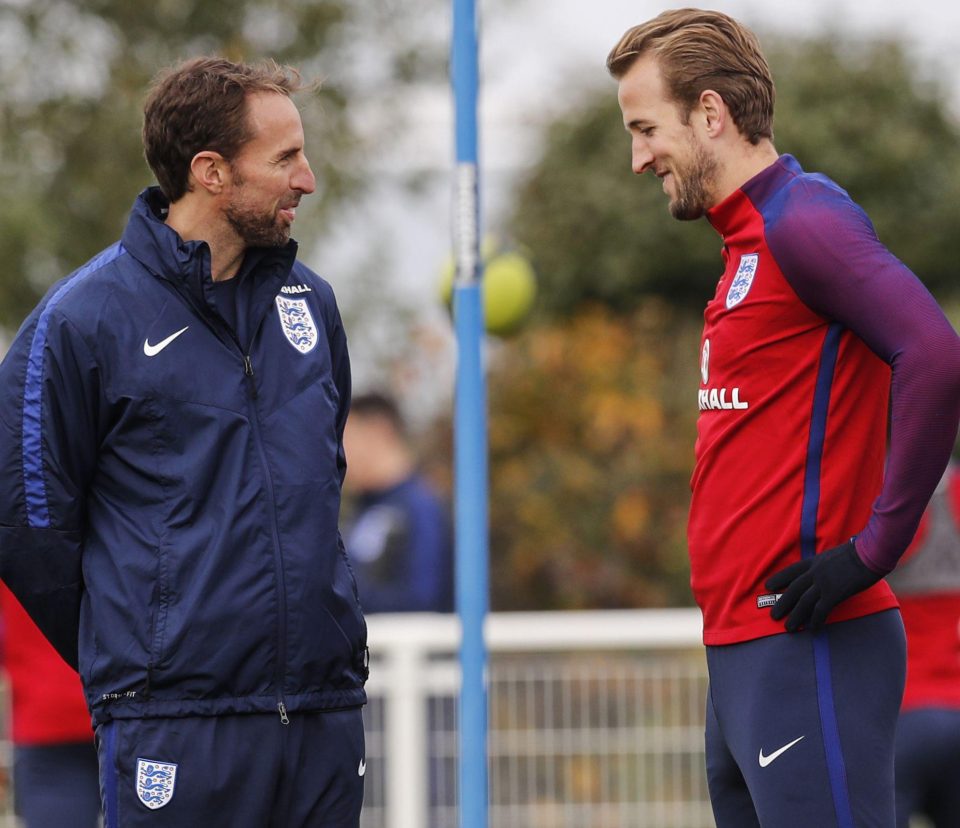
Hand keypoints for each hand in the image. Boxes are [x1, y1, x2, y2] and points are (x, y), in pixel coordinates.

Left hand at [765, 540, 881, 632]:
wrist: (870, 552)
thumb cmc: (858, 552)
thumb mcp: (833, 555)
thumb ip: (825, 564)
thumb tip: (823, 572)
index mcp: (814, 561)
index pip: (791, 571)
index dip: (779, 579)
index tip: (768, 586)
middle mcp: (815, 572)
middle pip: (793, 589)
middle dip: (782, 603)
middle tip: (774, 615)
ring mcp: (823, 583)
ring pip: (803, 602)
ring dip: (795, 616)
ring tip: (788, 627)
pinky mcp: (834, 593)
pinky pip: (820, 610)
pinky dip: (815, 620)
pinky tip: (812, 629)